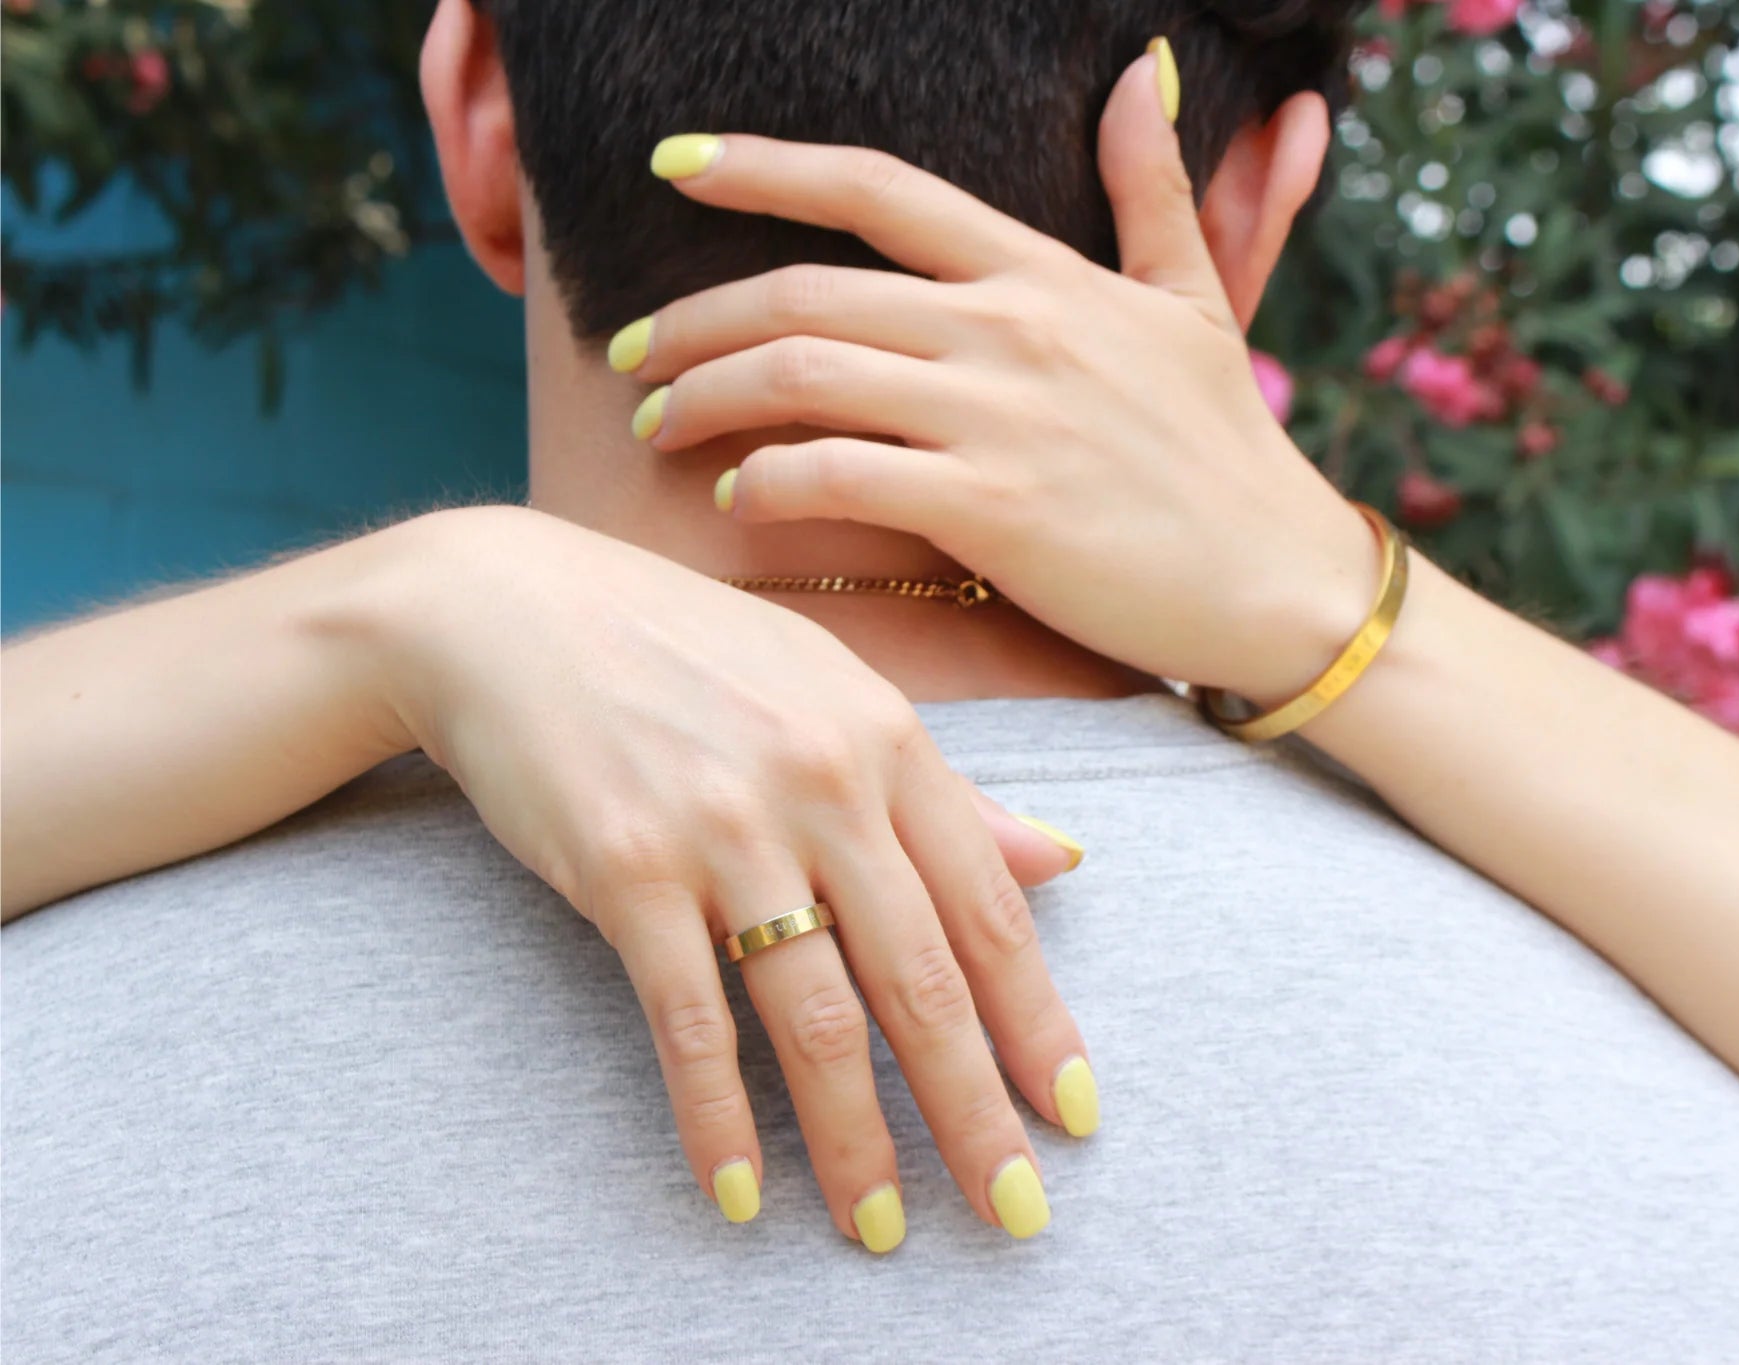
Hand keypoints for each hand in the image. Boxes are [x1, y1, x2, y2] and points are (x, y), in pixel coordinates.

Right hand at [362, 506, 1091, 1246]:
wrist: (507, 609)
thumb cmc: (686, 653)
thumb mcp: (833, 692)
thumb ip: (946, 789)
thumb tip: (1061, 858)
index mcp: (888, 741)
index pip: (990, 910)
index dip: (1038, 1023)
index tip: (1074, 1116)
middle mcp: (822, 785)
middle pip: (922, 982)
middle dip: (973, 1110)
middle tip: (1011, 1212)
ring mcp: (724, 829)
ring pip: (814, 1019)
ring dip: (853, 1142)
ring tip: (878, 1227)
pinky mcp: (625, 870)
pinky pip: (689, 1022)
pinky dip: (716, 1118)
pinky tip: (741, 1191)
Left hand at [622, 49, 1368, 704]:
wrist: (1279, 581)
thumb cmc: (1230, 454)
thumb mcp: (1198, 302)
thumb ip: (1151, 193)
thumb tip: (1140, 75)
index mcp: (1044, 274)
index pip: (877, 190)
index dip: (763, 166)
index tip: (674, 165)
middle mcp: (1010, 328)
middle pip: (806, 292)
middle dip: (691, 320)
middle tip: (630, 356)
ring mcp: (999, 416)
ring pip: (803, 376)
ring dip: (706, 397)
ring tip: (658, 429)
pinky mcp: (991, 510)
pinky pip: (837, 475)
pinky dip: (768, 481)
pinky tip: (741, 500)